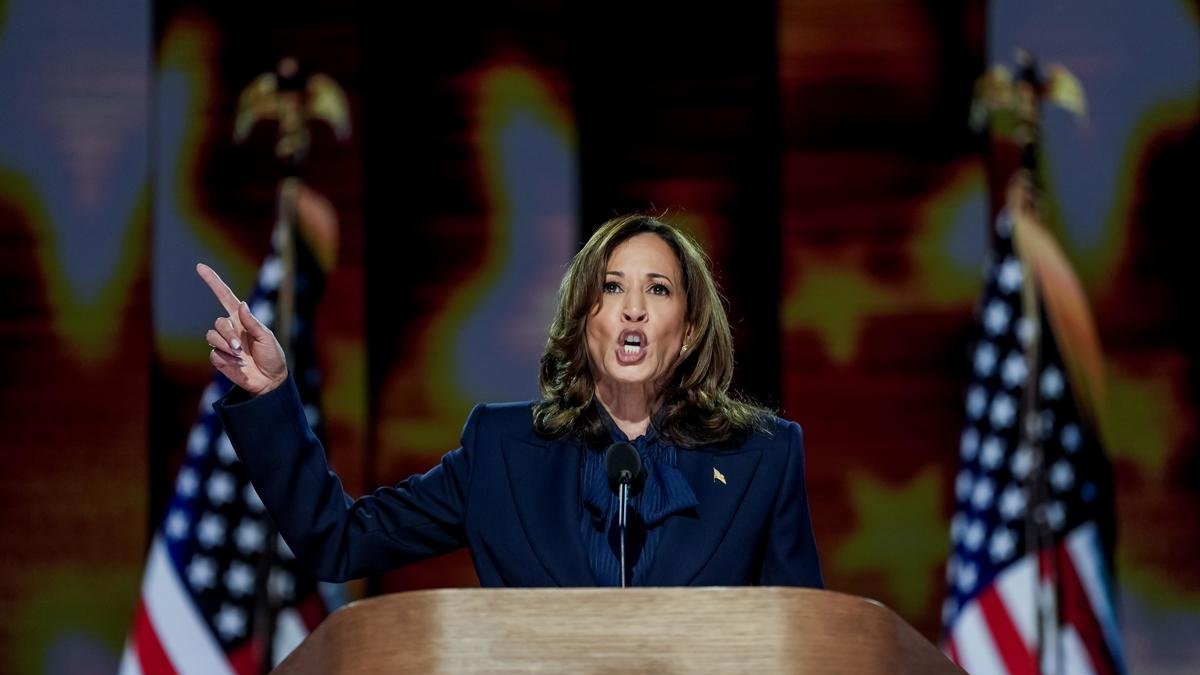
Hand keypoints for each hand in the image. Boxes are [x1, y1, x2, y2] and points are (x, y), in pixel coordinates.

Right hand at [196, 263, 287, 395]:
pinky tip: (238, 364)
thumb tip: (241, 304)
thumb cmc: (273, 356)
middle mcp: (231, 329)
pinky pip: (213, 354)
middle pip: (218, 322)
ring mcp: (223, 344)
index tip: (200, 267)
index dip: (213, 282)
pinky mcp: (219, 358)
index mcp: (243, 320)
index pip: (225, 297)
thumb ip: (253, 322)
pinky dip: (226, 359)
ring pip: (211, 336)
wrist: (270, 380)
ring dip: (225, 346)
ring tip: (240, 355)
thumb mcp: (267, 338)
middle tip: (240, 347)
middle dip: (228, 335)